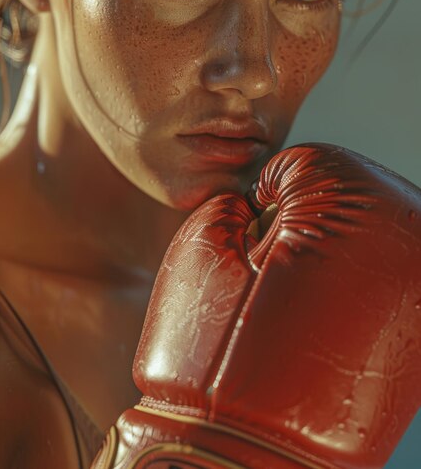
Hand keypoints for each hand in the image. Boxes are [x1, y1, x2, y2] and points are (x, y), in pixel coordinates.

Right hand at [92, 144, 420, 468]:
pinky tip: (334, 320)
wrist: (246, 452)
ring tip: (307, 300)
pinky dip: (361, 288)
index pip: (310, 164)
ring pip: (375, 234)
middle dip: (309, 222)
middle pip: (351, 193)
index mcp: (349, 200)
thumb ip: (241, 196)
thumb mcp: (204, 242)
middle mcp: (407, 232)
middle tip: (281, 274)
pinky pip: (391, 279)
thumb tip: (270, 202)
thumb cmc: (215, 345)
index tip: (258, 239)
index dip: (268, 197)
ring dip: (339, 253)